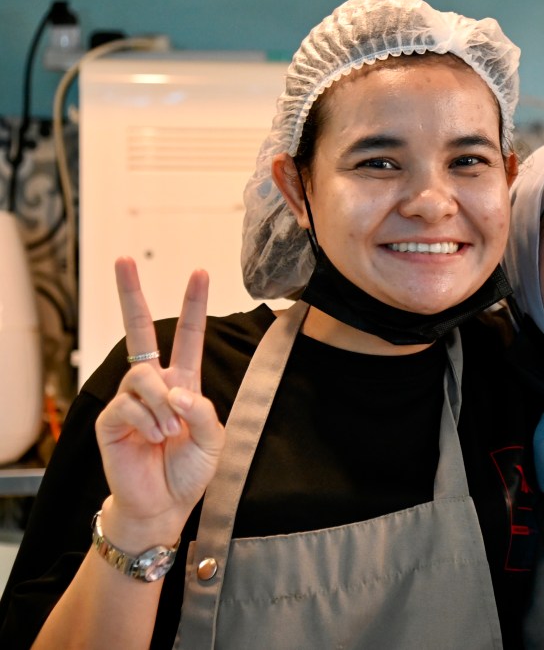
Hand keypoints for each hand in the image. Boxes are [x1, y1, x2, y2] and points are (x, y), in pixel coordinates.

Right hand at [93, 257, 223, 543]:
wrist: (164, 504)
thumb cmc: (189, 471)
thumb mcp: (212, 439)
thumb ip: (201, 411)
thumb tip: (176, 391)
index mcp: (183, 382)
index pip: (188, 336)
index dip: (194, 305)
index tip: (200, 272)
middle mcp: (155, 384)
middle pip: (140, 331)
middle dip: (132, 295)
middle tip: (124, 260)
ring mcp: (130, 399)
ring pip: (143, 376)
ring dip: (162, 405)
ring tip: (168, 433)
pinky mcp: (111, 419)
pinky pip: (128, 404)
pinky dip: (147, 422)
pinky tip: (151, 440)